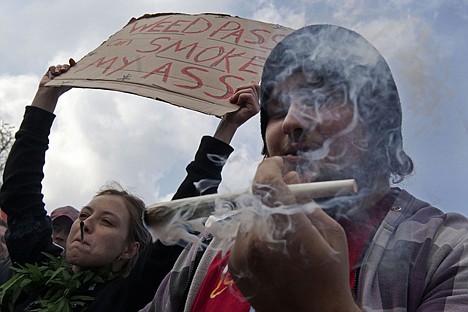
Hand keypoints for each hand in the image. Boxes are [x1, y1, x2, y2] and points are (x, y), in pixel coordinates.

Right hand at [31, 58, 75, 111]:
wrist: (50, 91)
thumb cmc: (61, 89)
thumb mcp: (70, 83)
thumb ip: (74, 78)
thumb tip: (84, 76)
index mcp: (70, 77)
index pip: (73, 68)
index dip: (73, 63)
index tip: (71, 60)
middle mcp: (64, 74)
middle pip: (66, 66)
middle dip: (65, 67)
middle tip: (64, 70)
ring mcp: (56, 73)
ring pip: (59, 66)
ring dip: (58, 68)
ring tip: (58, 73)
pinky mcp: (49, 73)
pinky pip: (52, 67)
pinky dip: (53, 68)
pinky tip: (53, 73)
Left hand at [213, 83, 259, 143]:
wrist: (228, 122)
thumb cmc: (231, 111)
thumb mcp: (236, 97)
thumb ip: (242, 91)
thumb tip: (247, 81)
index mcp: (253, 100)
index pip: (255, 86)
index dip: (246, 85)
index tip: (236, 91)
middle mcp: (257, 103)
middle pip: (254, 86)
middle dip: (241, 88)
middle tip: (233, 96)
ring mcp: (257, 106)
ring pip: (250, 90)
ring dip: (238, 94)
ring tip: (233, 100)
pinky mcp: (254, 109)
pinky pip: (249, 95)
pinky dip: (240, 97)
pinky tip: (236, 103)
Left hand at [228, 157, 359, 311]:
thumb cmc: (330, 276)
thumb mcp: (331, 234)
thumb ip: (308, 201)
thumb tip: (292, 176)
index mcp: (286, 227)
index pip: (266, 182)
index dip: (271, 167)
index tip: (279, 165)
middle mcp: (258, 238)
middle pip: (257, 198)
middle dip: (272, 194)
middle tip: (287, 199)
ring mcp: (242, 253)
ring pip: (249, 217)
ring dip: (263, 216)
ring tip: (283, 233)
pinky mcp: (234, 266)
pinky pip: (241, 236)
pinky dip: (254, 235)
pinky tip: (272, 249)